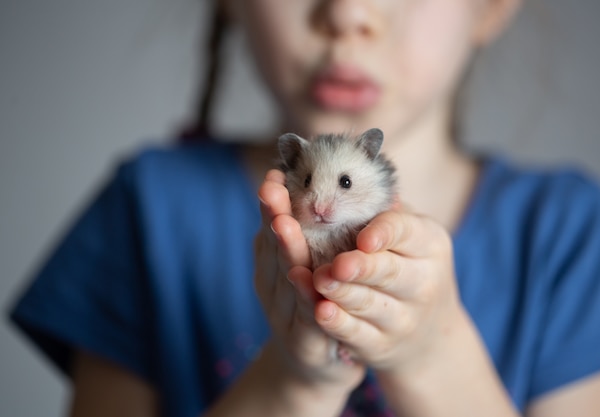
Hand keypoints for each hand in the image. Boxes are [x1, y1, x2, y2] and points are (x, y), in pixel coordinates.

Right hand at [254, 169, 365, 391]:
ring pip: (286, 278)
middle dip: (273, 215)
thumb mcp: (308, 267)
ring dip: (285, 250)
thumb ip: (310, 234)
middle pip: (273, 247)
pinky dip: (304, 297)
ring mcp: (283, 315)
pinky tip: (305, 278)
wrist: (315, 369)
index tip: (275, 173)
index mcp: (274, 263)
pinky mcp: (302, 343)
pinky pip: (305, 316)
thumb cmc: (314, 305)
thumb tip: (326, 189)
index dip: (272, 201)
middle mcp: (272, 286)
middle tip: (272, 190)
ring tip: (284, 225)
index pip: (271, 227)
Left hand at [311, 208, 464, 375]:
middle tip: (336, 263)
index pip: (407, 232)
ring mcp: (404, 318)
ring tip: (317, 280)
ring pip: (369, 303)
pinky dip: (338, 323)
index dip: (384, 233)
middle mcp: (423, 282)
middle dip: (361, 266)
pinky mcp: (381, 346)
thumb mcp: (410, 237)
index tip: (363, 237)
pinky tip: (321, 311)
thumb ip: (384, 212)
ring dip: (342, 292)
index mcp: (429, 244)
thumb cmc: (408, 267)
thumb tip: (346, 177)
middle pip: (388, 271)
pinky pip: (358, 333)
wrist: (429, 335)